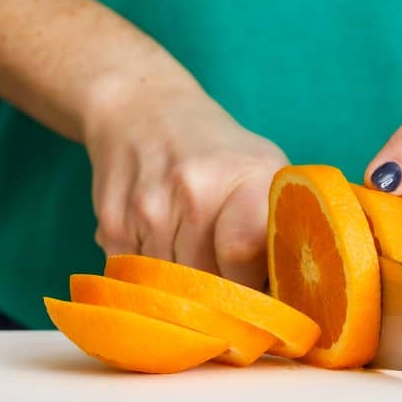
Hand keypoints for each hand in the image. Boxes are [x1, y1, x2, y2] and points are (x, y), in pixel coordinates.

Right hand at [83, 71, 287, 288]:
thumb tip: (288, 292)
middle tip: (223, 277)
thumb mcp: (263, 167)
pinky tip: (160, 243)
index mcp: (246, 176)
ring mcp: (148, 207)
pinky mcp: (113, 224)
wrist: (143, 108)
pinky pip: (138, 279)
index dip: (249, 285)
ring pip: (170, 287)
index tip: (254, 292)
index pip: (243, 255)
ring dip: (181, 286)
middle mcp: (195, 189)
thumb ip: (280, 224)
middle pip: (206, 281)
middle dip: (217, 293)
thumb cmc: (216, 150)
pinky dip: (149, 276)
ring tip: (190, 253)